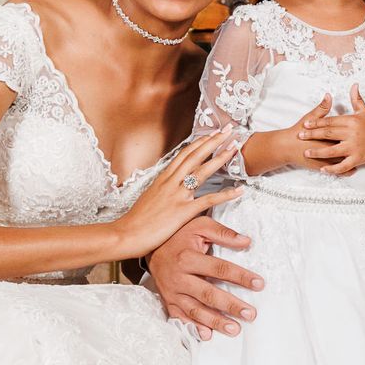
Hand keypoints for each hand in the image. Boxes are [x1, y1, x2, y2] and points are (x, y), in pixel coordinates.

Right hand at [115, 129, 243, 260]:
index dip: (199, 143)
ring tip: (234, 149)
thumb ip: (161, 190)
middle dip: (213, 141)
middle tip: (228, 130)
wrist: (126, 234)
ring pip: (202, 172)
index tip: (211, 134)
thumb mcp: (148, 198)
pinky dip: (225, 195)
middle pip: (195, 156)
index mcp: (162, 179)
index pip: (184, 155)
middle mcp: (170, 182)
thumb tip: (168, 187)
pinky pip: (208, 200)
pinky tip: (238, 190)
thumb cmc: (136, 220)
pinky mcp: (182, 211)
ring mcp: (177, 195)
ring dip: (220, 158)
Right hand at [149, 215, 262, 339]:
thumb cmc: (179, 235)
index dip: (240, 277)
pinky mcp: (168, 301)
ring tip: (235, 329)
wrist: (150, 247)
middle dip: (230, 305)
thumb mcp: (199, 226)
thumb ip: (223, 233)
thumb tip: (246, 241)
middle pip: (208, 294)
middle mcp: (178, 277)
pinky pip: (180, 317)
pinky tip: (207, 335)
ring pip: (195, 310)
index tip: (259, 284)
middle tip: (250, 314)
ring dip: (215, 321)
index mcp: (188, 258)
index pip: (219, 269)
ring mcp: (172, 292)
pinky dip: (193, 327)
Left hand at [299, 85, 364, 175]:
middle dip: (313, 135)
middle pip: (328, 134)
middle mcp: (352, 134)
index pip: (331, 121)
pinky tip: (323, 169)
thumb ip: (356, 99)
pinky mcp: (358, 159)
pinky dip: (333, 169)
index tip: (305, 123)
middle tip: (300, 136)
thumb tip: (354, 85)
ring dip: (318, 152)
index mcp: (352, 121)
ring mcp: (355, 147)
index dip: (317, 122)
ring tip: (306, 152)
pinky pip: (343, 165)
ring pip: (333, 151)